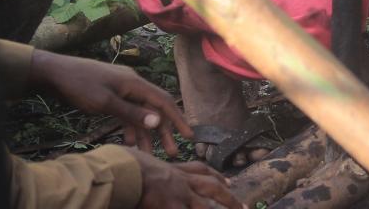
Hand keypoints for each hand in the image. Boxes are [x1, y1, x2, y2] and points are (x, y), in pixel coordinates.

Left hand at [30, 50, 191, 156]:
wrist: (54, 73)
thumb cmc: (79, 85)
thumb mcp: (105, 102)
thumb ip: (132, 113)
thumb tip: (158, 122)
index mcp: (135, 84)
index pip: (164, 102)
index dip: (178, 119)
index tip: (189, 136)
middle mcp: (133, 85)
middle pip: (155, 109)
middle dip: (164, 131)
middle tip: (171, 152)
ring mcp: (122, 90)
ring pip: (141, 113)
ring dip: (146, 133)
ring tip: (148, 153)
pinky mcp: (111, 95)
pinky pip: (127, 113)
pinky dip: (131, 127)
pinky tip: (129, 142)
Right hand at [127, 150, 242, 208]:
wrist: (124, 170)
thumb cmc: (125, 166)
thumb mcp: (141, 164)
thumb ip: (150, 171)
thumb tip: (149, 172)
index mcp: (174, 170)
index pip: (200, 170)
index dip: (216, 176)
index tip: (229, 181)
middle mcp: (181, 182)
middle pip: (212, 187)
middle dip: (229, 197)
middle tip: (243, 206)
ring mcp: (179, 196)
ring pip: (206, 206)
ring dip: (224, 206)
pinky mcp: (173, 207)